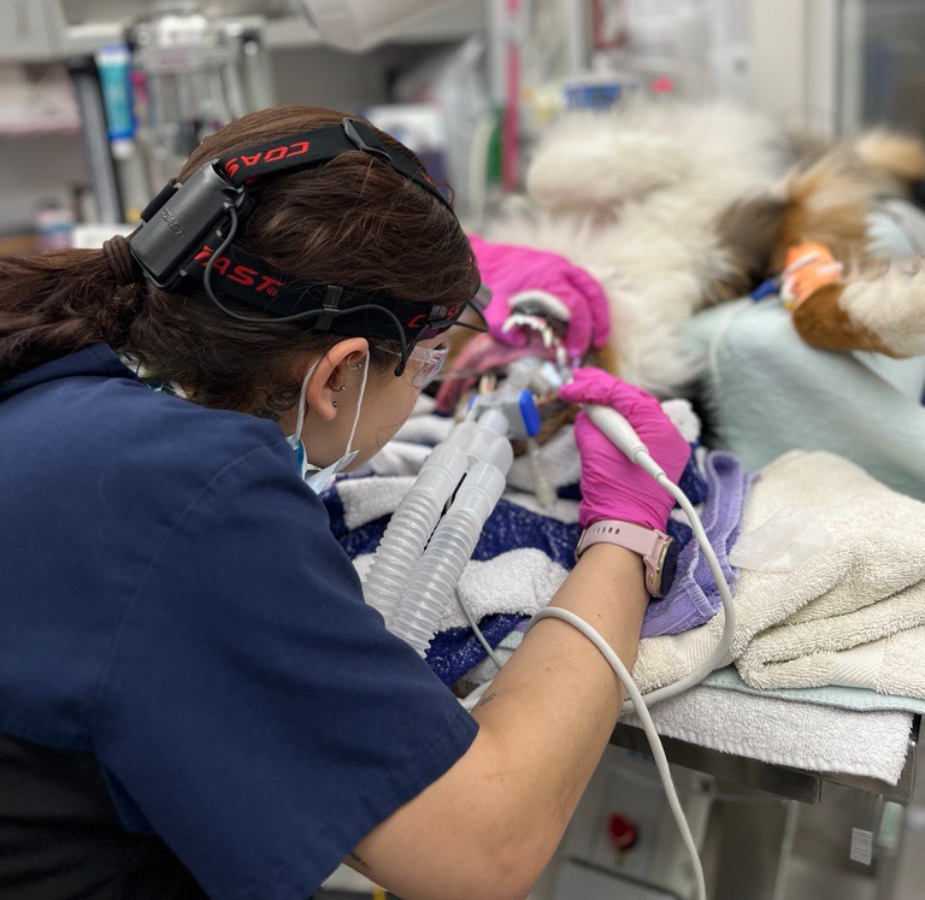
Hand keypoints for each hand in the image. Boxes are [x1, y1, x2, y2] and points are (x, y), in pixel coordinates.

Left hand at [470, 236, 610, 360]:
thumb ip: (502, 326)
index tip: (574, 350)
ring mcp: (562, 265)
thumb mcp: (490, 305)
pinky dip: (590, 302)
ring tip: (598, 336)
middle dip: (597, 323)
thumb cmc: (488, 281)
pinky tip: (586, 320)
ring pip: (593, 286)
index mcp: (547, 276)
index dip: (580, 330)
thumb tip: (521, 342)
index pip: (575, 305)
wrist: (484, 256)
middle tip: (596, 345)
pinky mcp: (560, 267)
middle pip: (592, 294)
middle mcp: (560, 267)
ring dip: (600, 312)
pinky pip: (584, 283)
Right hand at [558, 369, 690, 530]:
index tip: (571, 386)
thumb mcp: (597, 453)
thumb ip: (592, 425)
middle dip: (604, 389)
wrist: (624, 532)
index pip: (626, 396)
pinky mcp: (652, 458)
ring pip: (635, 414)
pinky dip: (616, 421)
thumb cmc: (614, 496)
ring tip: (584, 390)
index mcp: (661, 431)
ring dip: (609, 403)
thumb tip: (588, 412)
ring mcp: (662, 448)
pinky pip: (634, 430)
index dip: (596, 388)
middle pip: (634, 400)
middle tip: (577, 379)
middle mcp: (668, 436)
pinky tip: (598, 413)